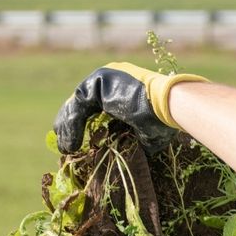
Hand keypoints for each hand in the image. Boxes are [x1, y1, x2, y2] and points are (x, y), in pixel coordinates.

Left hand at [54, 62, 206, 154]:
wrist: (170, 107)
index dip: (84, 125)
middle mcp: (110, 79)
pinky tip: (71, 145)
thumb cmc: (164, 122)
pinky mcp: (96, 84)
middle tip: (65, 145)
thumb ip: (129, 137)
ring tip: (66, 150)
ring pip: (77, 106)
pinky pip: (77, 108)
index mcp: (121, 88)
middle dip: (71, 125)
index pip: (96, 106)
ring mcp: (102, 79)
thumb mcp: (143, 132)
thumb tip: (124, 157)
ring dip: (68, 129)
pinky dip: (72, 128)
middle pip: (83, 104)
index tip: (78, 143)